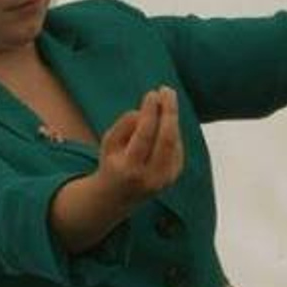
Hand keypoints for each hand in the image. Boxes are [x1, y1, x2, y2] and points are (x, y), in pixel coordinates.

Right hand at [97, 86, 184, 203]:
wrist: (118, 196)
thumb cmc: (112, 162)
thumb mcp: (109, 143)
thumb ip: (124, 126)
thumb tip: (144, 111)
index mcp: (130, 169)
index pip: (145, 136)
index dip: (150, 113)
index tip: (152, 94)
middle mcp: (151, 177)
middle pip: (167, 139)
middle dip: (169, 112)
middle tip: (167, 90)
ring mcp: (165, 179)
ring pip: (174, 142)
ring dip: (171, 118)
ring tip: (165, 99)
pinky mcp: (174, 177)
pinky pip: (177, 147)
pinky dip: (172, 131)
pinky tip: (164, 122)